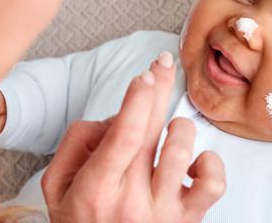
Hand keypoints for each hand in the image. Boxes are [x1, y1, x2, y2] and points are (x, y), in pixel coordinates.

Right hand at [41, 51, 225, 222]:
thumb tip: (118, 114)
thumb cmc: (81, 221)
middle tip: (162, 65)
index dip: (138, 99)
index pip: (124, 136)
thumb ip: (77, 143)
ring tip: (170, 131)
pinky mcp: (188, 219)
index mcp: (96, 189)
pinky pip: (213, 183)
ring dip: (179, 128)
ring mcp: (163, 213)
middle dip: (158, 89)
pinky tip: (193, 162)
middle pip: (153, 131)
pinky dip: (210, 164)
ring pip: (184, 149)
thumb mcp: (58, 186)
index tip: (145, 75)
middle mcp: (131, 202)